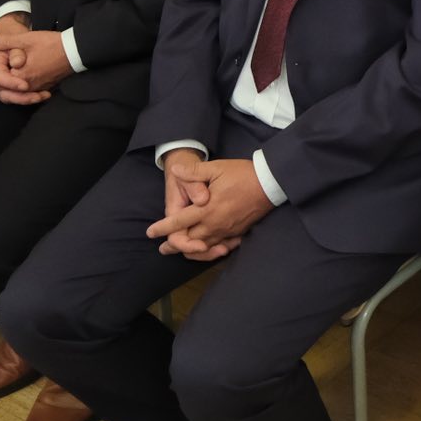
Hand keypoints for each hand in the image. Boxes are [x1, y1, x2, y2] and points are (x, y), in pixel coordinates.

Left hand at [0, 16, 70, 103]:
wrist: (75, 51)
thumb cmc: (52, 44)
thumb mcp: (28, 39)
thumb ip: (8, 42)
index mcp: (21, 75)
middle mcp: (28, 86)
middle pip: (5, 94)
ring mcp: (38, 88)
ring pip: (16, 97)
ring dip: (4, 93)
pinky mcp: (45, 87)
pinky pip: (27, 96)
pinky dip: (17, 94)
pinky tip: (13, 89)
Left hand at [148, 156, 271, 259]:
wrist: (270, 183)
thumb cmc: (242, 174)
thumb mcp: (216, 168)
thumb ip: (194, 171)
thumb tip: (175, 170)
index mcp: (206, 210)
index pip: (179, 222)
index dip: (163, 228)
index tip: (151, 233)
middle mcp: (215, 224)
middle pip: (189, 240)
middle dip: (174, 244)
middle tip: (163, 249)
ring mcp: (227, 231)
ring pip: (204, 248)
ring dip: (191, 251)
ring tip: (182, 252)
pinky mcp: (238, 233)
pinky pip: (221, 248)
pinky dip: (211, 251)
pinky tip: (207, 250)